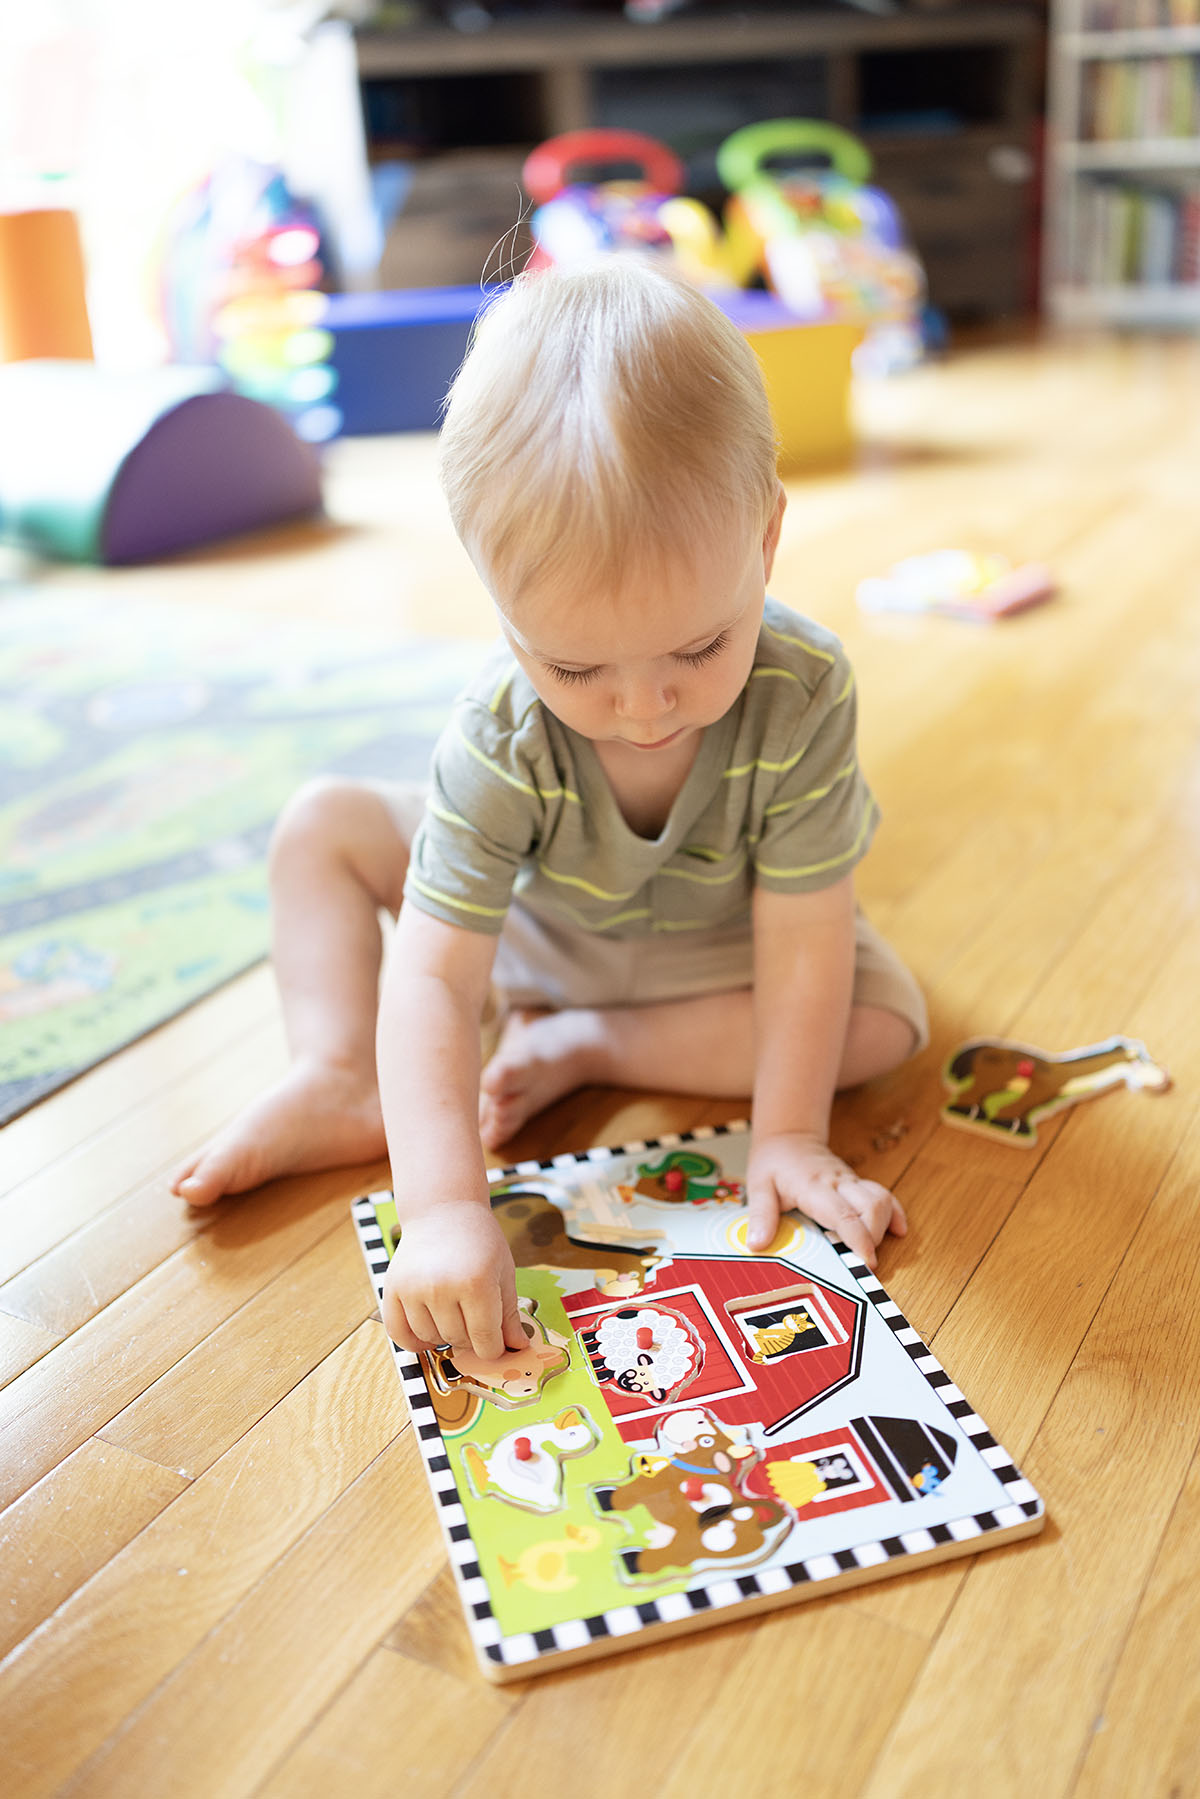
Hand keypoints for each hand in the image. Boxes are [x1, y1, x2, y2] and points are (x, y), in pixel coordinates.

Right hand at [382, 1200, 525, 1360]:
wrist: (443, 1210)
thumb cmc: (479, 1239)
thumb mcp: (504, 1272)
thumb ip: (509, 1313)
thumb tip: (519, 1347)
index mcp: (476, 1283)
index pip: (486, 1341)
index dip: (494, 1349)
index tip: (496, 1344)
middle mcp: (442, 1287)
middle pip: (459, 1340)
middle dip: (471, 1339)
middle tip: (475, 1320)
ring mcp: (414, 1289)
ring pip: (430, 1339)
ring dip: (444, 1336)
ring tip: (453, 1314)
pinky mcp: (393, 1289)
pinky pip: (398, 1333)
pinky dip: (413, 1341)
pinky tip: (427, 1334)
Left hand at [746, 1131, 905, 1268]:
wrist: (788, 1137)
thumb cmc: (773, 1163)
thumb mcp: (758, 1186)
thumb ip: (760, 1215)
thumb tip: (757, 1244)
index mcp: (813, 1186)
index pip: (844, 1214)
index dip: (859, 1239)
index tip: (868, 1262)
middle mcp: (838, 1183)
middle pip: (872, 1207)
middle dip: (874, 1237)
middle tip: (862, 1262)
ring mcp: (850, 1182)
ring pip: (882, 1199)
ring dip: (883, 1226)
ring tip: (870, 1249)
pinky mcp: (857, 1183)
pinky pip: (884, 1194)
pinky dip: (895, 1213)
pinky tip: (897, 1231)